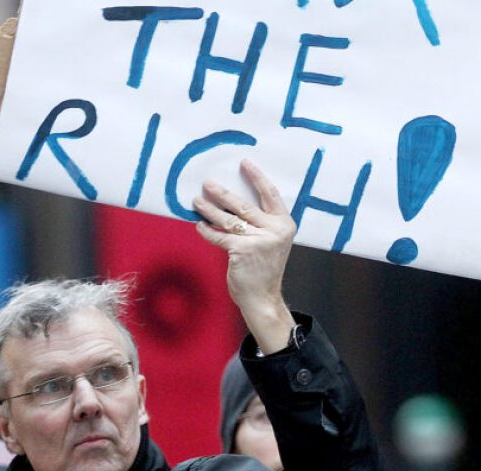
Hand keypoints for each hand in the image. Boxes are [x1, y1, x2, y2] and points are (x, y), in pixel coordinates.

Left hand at [193, 159, 296, 353]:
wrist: (263, 297)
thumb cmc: (264, 268)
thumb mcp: (271, 242)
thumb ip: (260, 223)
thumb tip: (232, 201)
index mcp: (285, 224)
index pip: (270, 194)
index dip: (257, 177)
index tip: (244, 162)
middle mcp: (275, 230)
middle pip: (245, 205)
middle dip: (223, 193)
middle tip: (208, 182)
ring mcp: (259, 240)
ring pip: (229, 219)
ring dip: (210, 209)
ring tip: (196, 200)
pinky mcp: (242, 250)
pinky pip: (220, 236)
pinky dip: (207, 231)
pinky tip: (199, 225)